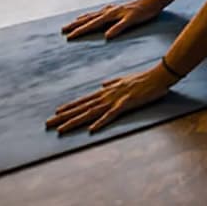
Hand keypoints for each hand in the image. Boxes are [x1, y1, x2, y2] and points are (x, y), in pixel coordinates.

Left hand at [47, 66, 175, 133]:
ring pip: (90, 113)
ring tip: (60, 130)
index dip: (69, 107)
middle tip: (47, 124)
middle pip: (82, 108)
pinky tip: (91, 130)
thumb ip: (112, 83)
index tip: (55, 113)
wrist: (159, 75)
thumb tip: (102, 84)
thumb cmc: (144, 78)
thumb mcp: (125, 79)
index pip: (84, 101)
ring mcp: (115, 100)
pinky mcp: (125, 104)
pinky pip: (111, 115)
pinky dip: (100, 122)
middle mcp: (106, 95)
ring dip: (74, 121)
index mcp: (107, 91)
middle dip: (63, 117)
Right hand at [61, 0, 162, 40]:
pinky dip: (93, 15)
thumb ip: (119, 28)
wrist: (154, 0)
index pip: (91, 25)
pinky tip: (93, 15)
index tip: (68, 37)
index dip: (80, 31)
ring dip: (82, 19)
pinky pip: (100, 13)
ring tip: (72, 22)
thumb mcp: (132, 21)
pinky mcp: (117, 9)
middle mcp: (109, 10)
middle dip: (75, 25)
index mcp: (110, 14)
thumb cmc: (144, 12)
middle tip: (62, 30)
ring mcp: (112, 9)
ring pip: (93, 15)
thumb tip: (106, 36)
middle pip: (88, 19)